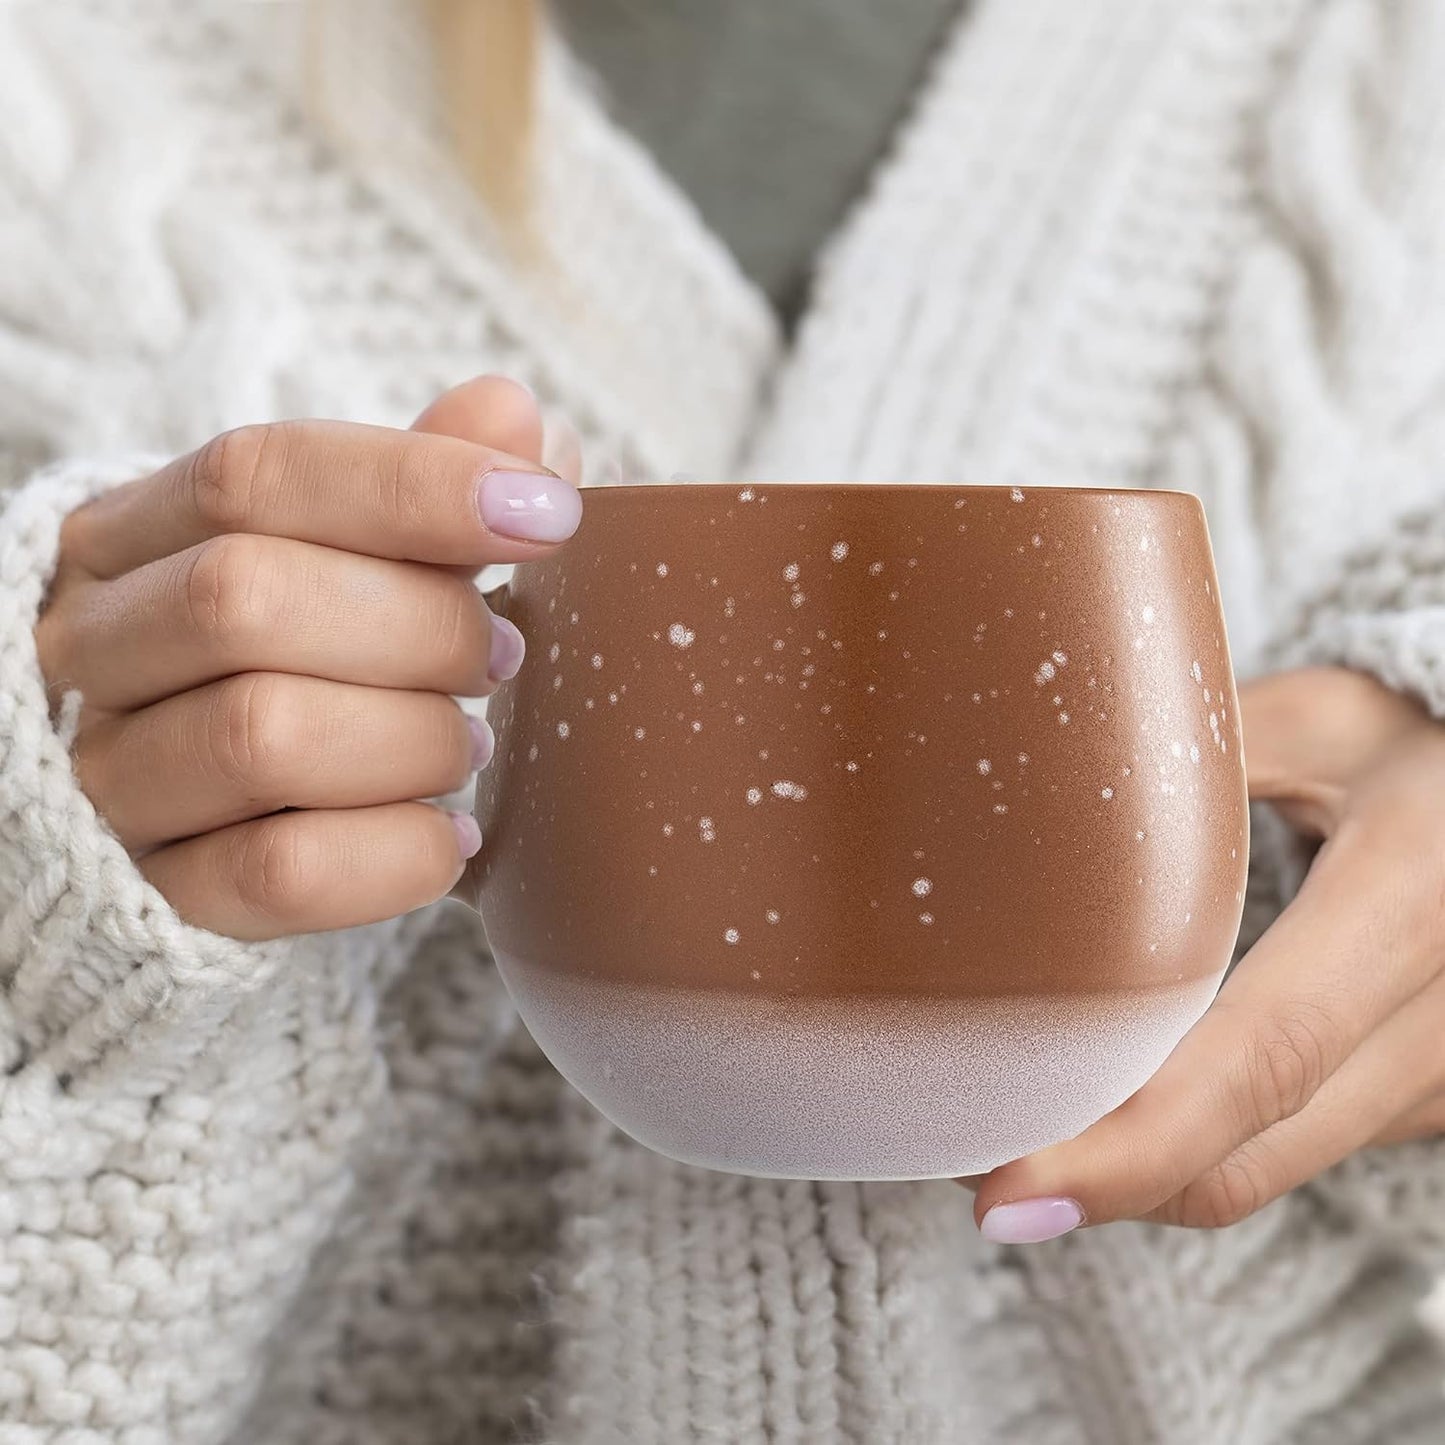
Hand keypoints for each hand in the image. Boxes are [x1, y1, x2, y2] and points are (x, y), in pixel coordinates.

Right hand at [35, 376, 581, 940]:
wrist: (205, 817)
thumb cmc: (298, 652)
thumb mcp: (349, 554)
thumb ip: (424, 485)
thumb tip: (515, 412)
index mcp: (135, 533)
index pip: (256, 475)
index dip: (415, 485)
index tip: (549, 514)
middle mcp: (97, 646)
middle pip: (244, 598)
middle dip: (421, 626)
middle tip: (503, 656)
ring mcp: (111, 776)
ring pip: (260, 737)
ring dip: (413, 739)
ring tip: (471, 745)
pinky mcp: (157, 893)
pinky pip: (280, 873)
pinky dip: (396, 852)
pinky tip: (452, 836)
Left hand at [971, 667, 1444, 1242]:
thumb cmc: (1422, 740)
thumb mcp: (1322, 719)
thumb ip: (1200, 750)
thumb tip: (1043, 761)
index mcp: (1409, 901)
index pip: (1255, 1060)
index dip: (1124, 1146)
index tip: (1004, 1192)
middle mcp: (1441, 1020)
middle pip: (1239, 1156)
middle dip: (1088, 1178)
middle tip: (964, 1152)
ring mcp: (1440, 1078)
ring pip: (1257, 1170)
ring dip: (1132, 1167)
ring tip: (1014, 1120)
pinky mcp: (1423, 1098)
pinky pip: (1285, 1148)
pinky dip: (1189, 1142)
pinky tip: (1112, 1094)